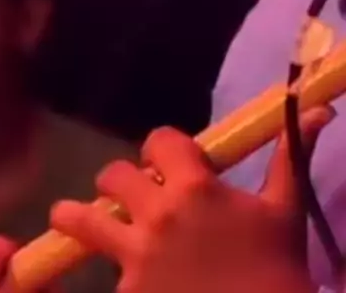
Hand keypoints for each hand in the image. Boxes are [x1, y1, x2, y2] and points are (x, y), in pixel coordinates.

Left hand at [51, 109, 333, 292]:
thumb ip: (291, 157)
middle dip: (122, 182)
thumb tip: (316, 111)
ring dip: (76, 216)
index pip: (159, 140)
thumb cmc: (278, 270)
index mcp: (194, 186)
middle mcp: (157, 213)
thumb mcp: (285, 211)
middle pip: (113, 175)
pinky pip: (101, 273)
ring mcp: (136, 256)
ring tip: (70, 217)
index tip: (170, 164)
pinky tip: (118, 277)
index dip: (162, 148)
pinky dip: (106, 271)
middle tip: (135, 199)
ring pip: (81, 219)